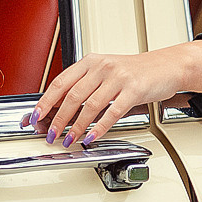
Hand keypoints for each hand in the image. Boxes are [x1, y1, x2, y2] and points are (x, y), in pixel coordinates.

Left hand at [24, 39, 201, 147]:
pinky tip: (91, 137)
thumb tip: (61, 109)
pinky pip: (112, 112)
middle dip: (57, 119)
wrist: (166, 66)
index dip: (45, 101)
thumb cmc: (135, 72)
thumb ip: (85, 86)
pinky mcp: (133, 90)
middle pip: (71, 96)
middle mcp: (102, 67)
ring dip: (76, 127)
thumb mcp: (106, 72)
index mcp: (90, 62)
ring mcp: (118, 78)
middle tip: (50, 134)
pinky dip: (99, 128)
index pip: (60, 82)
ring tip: (68, 139)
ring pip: (89, 106)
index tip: (35, 116)